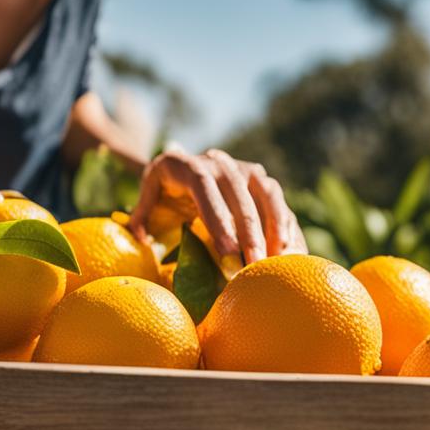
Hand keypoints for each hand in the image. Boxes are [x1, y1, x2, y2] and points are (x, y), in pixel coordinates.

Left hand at [128, 149, 306, 264]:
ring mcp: (246, 170)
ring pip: (268, 196)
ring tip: (276, 261)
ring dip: (275, 229)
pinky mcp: (262, 181)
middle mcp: (222, 163)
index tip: (226, 251)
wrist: (187, 163)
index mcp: (190, 166)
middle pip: (241, 198)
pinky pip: (279, 202)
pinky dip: (286, 226)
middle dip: (250, 235)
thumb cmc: (165, 186)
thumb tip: (140, 238)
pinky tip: (288, 252)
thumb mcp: (149, 193)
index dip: (217, 218)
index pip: (205, 189)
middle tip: (254, 266)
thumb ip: (141, 214)